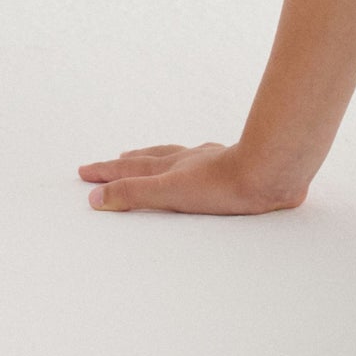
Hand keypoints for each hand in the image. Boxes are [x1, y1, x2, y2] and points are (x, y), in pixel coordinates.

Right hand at [78, 142, 304, 215]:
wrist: (270, 173)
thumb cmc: (223, 187)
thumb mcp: (169, 192)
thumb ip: (133, 194)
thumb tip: (96, 198)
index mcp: (171, 168)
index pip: (130, 170)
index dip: (107, 173)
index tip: (85, 172)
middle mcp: (190, 160)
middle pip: (153, 158)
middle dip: (130, 162)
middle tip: (116, 159)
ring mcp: (213, 161)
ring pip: (180, 156)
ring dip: (162, 159)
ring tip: (153, 157)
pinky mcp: (236, 167)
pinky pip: (207, 161)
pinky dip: (195, 161)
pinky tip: (205, 161)